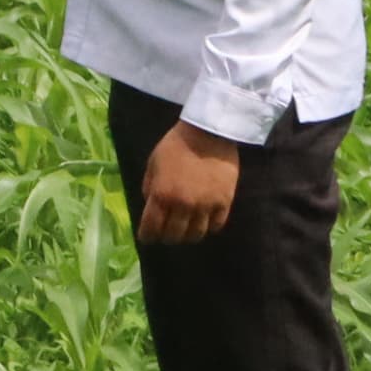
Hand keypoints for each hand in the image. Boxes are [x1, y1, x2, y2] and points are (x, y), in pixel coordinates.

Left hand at [134, 122, 240, 243]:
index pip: (151, 228)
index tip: (147, 237)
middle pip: (173, 236)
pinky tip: (203, 221)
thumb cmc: (176, 145)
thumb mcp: (153, 163)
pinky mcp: (224, 203)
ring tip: (186, 229)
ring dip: (188, 235)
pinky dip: (208, 227)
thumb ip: (150, 187)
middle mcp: (182, 205)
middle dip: (166, 237)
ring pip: (195, 235)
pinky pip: (215, 226)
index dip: (147, 236)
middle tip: (166, 233)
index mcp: (162, 194)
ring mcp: (205, 206)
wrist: (208, 133)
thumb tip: (150, 207)